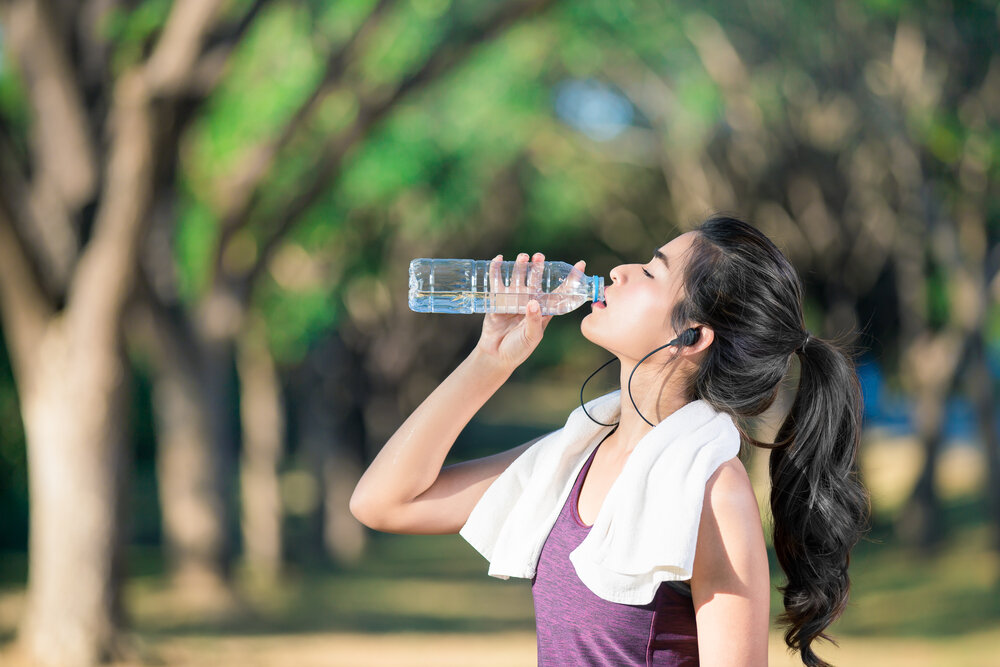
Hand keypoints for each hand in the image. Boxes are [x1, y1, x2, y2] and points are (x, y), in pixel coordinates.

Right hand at [474, 252, 585, 370]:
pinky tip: (498, 259)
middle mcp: (530, 300)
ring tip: (523, 257)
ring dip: (520, 265)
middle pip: (535, 279)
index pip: (560, 291)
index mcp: (543, 309)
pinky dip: (497, 270)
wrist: (497, 355)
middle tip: (539, 257)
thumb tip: (533, 303)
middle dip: (538, 267)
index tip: (581, 264)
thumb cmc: (519, 349)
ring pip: (518, 277)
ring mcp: (514, 298)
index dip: (571, 278)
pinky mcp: (498, 299)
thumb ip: (534, 321)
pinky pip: (497, 281)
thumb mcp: (531, 337)